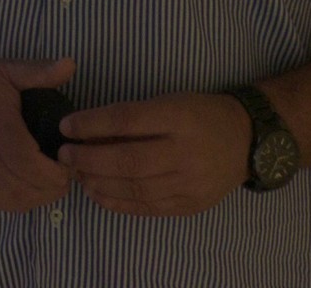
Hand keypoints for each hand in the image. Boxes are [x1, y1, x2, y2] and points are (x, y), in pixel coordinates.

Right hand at [0, 55, 76, 213]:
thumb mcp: (6, 69)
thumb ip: (39, 71)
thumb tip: (71, 64)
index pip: (30, 164)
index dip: (56, 172)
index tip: (69, 164)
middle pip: (24, 186)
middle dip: (53, 187)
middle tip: (65, 174)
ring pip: (12, 199)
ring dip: (38, 198)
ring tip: (50, 184)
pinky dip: (18, 202)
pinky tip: (29, 189)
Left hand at [59, 92, 250, 215]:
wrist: (246, 141)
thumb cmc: (198, 114)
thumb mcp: (168, 103)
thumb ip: (132, 117)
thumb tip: (85, 130)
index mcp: (179, 117)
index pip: (127, 120)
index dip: (92, 124)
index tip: (65, 126)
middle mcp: (187, 152)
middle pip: (128, 160)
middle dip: (89, 159)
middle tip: (64, 155)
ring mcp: (191, 183)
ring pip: (136, 188)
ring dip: (98, 183)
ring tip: (76, 175)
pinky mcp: (191, 205)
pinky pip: (148, 207)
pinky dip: (118, 202)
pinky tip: (97, 193)